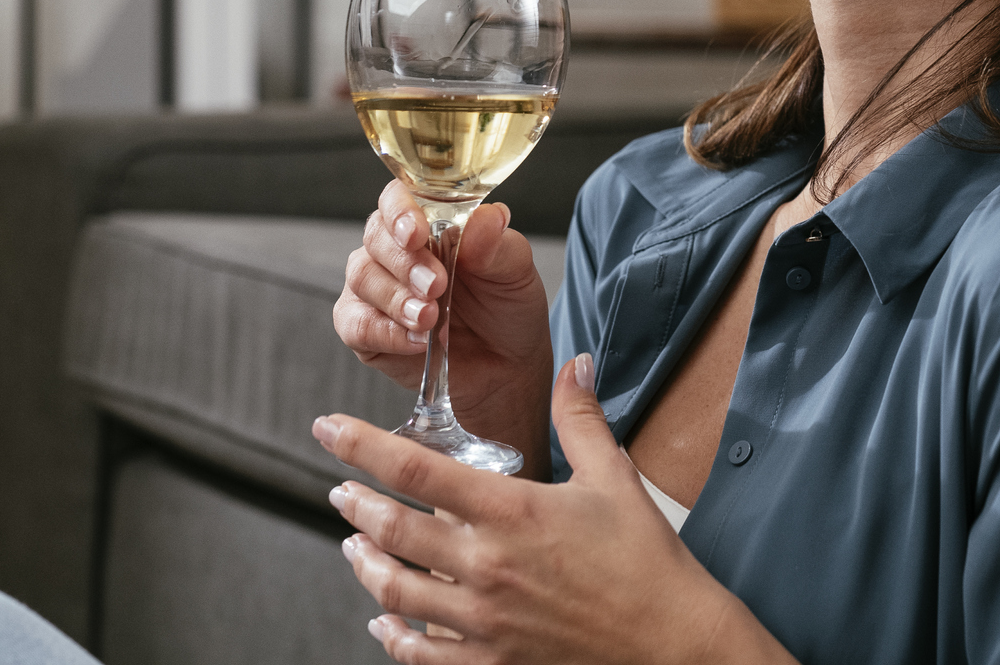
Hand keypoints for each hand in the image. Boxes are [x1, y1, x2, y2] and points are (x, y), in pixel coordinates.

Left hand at [315, 355, 795, 664]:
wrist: (671, 641)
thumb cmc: (646, 560)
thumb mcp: (614, 477)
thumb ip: (581, 418)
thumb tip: (575, 364)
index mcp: (511, 512)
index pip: (414, 468)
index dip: (361, 445)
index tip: (329, 428)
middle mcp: (486, 566)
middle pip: (392, 531)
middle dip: (356, 505)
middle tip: (340, 490)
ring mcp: (484, 621)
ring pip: (396, 591)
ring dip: (364, 565)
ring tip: (353, 547)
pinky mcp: (491, 662)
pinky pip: (422, 654)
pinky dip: (394, 637)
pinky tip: (384, 623)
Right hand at [334, 182, 554, 474]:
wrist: (505, 367)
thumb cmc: (507, 307)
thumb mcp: (515, 272)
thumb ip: (497, 244)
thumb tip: (488, 217)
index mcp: (430, 221)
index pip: (398, 198)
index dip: (400, 211)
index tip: (417, 232)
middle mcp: (396, 249)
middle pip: (376, 237)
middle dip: (405, 262)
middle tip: (436, 285)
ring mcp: (376, 287)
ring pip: (362, 277)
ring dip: (397, 298)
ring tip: (430, 318)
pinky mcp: (365, 328)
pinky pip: (355, 323)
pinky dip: (384, 331)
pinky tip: (416, 340)